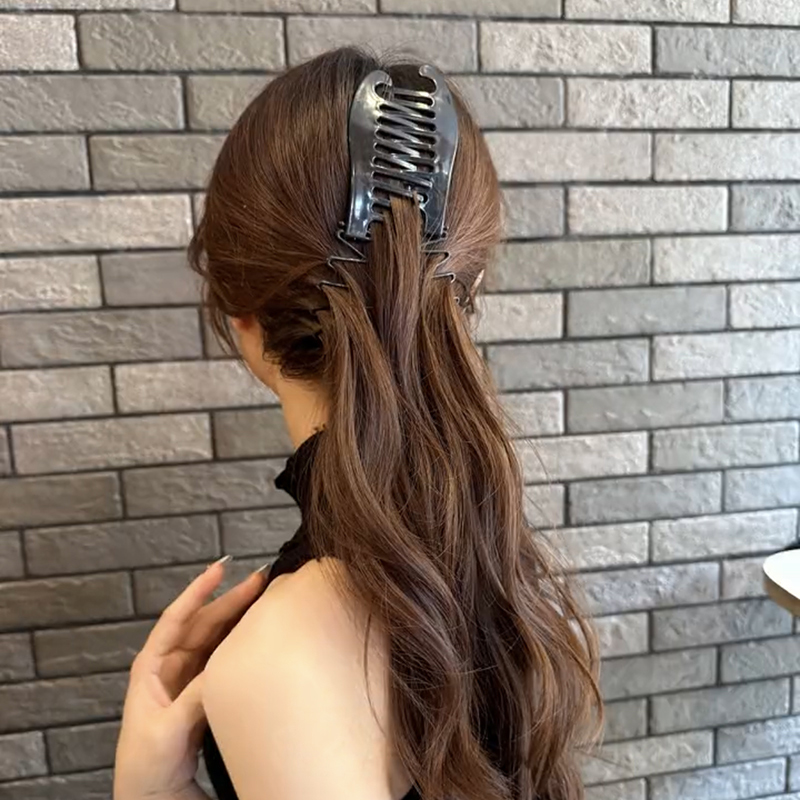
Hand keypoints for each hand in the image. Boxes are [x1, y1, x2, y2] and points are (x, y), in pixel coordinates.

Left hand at [114, 556, 267, 799]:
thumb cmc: (145, 771)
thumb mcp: (168, 731)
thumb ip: (195, 697)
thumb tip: (227, 666)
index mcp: (151, 669)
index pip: (176, 619)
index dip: (198, 591)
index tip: (220, 568)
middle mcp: (170, 669)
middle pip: (203, 624)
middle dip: (230, 600)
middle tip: (260, 580)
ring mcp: (189, 682)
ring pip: (217, 640)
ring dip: (238, 619)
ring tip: (265, 601)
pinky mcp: (205, 697)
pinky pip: (225, 662)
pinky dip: (242, 646)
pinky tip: (259, 637)